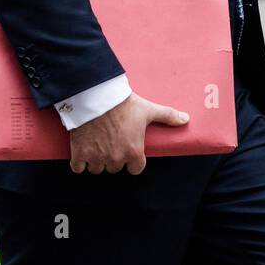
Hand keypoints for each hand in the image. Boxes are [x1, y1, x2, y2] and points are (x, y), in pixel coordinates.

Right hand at [68, 92, 189, 175]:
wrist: (96, 95)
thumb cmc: (124, 103)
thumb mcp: (148, 110)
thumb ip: (168, 116)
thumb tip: (186, 119)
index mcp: (134, 152)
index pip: (136, 169)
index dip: (132, 161)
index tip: (128, 151)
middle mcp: (116, 159)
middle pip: (115, 168)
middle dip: (113, 158)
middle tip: (111, 144)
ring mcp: (96, 157)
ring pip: (97, 169)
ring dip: (96, 161)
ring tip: (96, 146)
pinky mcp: (79, 154)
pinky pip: (78, 168)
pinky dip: (79, 162)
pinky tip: (81, 152)